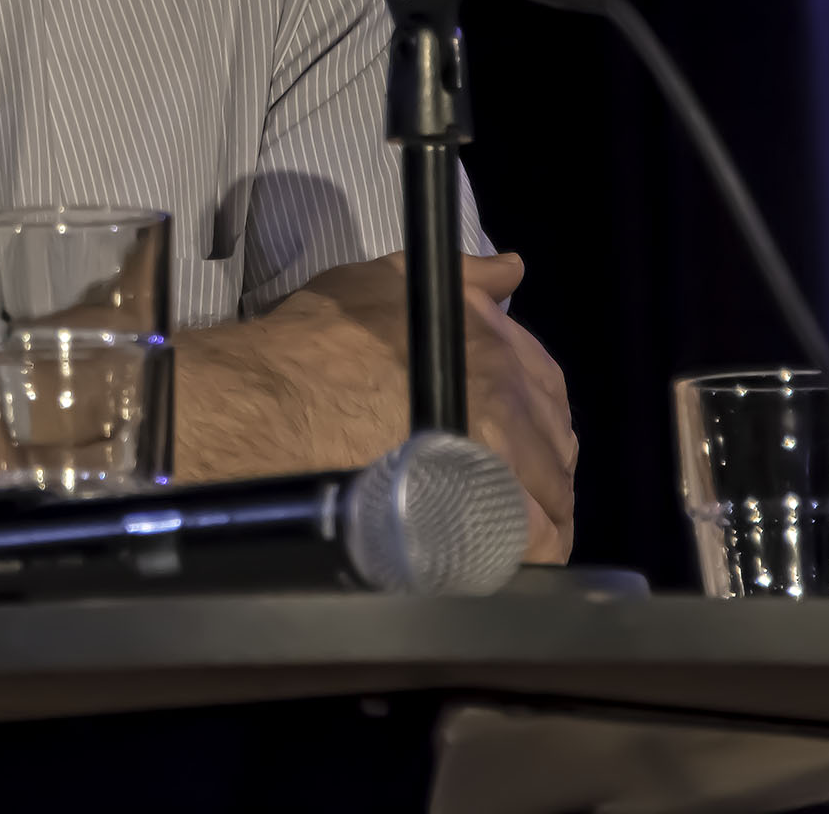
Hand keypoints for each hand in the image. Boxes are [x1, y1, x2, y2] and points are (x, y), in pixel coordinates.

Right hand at [173, 250, 576, 561]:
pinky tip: (500, 557)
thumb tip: (512, 270)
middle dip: (539, 468)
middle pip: (555, 449)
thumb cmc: (317, 341)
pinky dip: (525, 552)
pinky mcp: (479, 510)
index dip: (535, 413)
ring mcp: (500, 455)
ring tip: (498, 529)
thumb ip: (465, 279)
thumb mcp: (387, 280)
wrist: (273, 404)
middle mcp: (509, 398)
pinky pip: (531, 543)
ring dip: (534, 513)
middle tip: (502, 486)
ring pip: (550, 498)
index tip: (517, 433)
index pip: (547, 387)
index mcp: (494, 345)